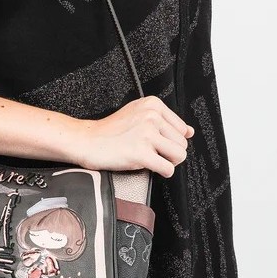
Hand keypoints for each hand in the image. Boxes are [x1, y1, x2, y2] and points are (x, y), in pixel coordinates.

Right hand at [77, 96, 193, 176]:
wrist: (87, 140)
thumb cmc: (110, 131)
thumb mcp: (138, 115)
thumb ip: (165, 121)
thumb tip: (190, 132)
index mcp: (152, 105)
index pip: (182, 128)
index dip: (170, 140)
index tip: (156, 142)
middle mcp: (151, 116)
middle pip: (182, 143)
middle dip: (170, 153)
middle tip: (151, 152)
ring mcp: (146, 134)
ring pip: (179, 155)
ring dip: (167, 162)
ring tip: (151, 159)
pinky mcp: (141, 152)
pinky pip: (168, 168)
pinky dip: (163, 172)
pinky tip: (150, 167)